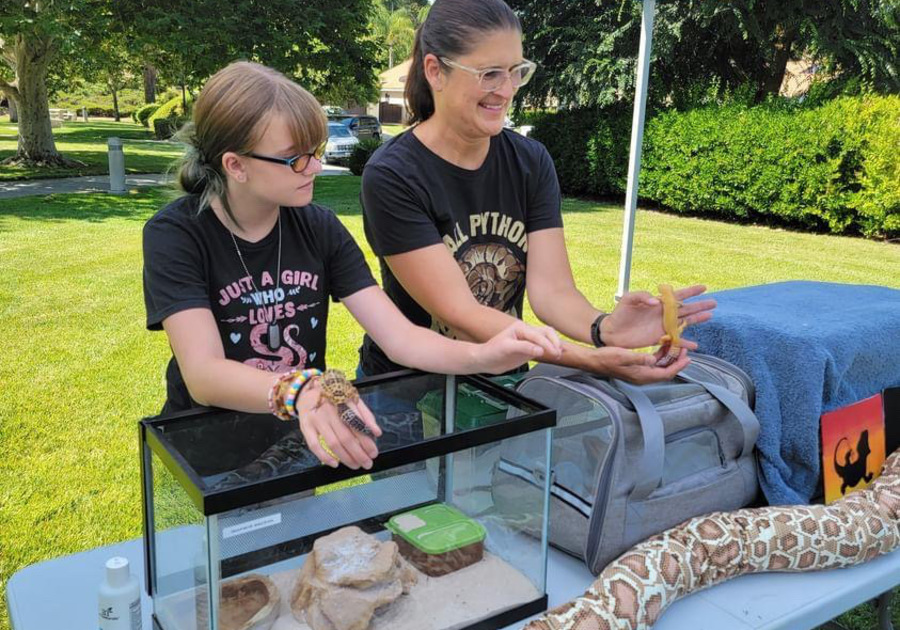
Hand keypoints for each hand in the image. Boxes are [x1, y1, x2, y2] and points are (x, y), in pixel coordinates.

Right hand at [294, 379, 381, 469]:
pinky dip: (325, 457)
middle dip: (359, 454)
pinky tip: (335, 463)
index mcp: (344, 403)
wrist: (308, 391)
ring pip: (333, 443)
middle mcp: (330, 411)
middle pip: (346, 437)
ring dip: (346, 458)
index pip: (358, 426)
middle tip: (367, 463)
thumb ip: (366, 415)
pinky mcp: (306, 427)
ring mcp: (317, 420)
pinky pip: (314, 445)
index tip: (373, 453)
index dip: (367, 442)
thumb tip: (377, 432)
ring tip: (355, 465)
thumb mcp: (352, 400)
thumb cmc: (334, 398)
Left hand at [474, 320, 562, 373]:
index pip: (538, 335)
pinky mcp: (530, 349)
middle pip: (547, 332)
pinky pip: (544, 347)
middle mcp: (526, 331)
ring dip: (555, 345)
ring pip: (547, 338)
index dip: (547, 344)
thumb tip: (540, 350)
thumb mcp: (506, 348)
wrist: (485, 360)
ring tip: (559, 354)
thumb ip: (524, 347)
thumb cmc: (491, 351)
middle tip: (558, 353)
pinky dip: (552, 350)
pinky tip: (557, 354)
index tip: (552, 353)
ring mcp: (529, 340)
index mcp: (520, 327)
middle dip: (554, 342)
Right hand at [589, 345, 690, 384]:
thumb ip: (639, 358)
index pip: (666, 373)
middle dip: (676, 361)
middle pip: (666, 371)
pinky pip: (654, 363)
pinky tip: (663, 345)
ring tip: (676, 345)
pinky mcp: (637, 368)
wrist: (593, 360)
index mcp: (641, 375)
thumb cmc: (606, 358)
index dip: (678, 366)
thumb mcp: (622, 356)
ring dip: (669, 357)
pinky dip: (661, 356)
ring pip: (661, 367)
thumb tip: (653, 359)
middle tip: (684, 349)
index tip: (687, 357)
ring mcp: (640, 373)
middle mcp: (643, 376)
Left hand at [601, 284, 715, 348]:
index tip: (703, 287)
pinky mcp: (659, 338)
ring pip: (684, 322)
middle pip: (686, 308)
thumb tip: (656, 301)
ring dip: (697, 320)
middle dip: (699, 305)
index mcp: (658, 303)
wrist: (612, 331)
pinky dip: (685, 343)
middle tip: (714, 303)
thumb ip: (641, 296)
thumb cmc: (619, 313)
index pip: (677, 295)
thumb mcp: (628, 299)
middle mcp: (663, 314)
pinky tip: (695, 346)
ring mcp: (663, 326)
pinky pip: (675, 341)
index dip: (690, 291)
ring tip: (710, 316)